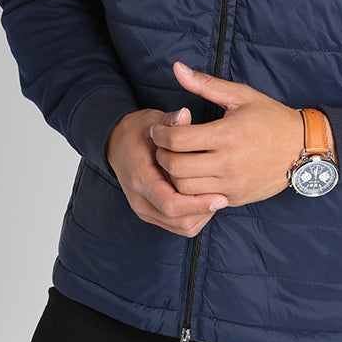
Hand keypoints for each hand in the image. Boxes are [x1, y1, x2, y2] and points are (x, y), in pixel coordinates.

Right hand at [106, 106, 227, 236]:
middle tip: (225, 195)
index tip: (221, 197)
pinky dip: (196, 217)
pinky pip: (178, 226)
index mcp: (140, 177)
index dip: (197, 203)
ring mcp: (145, 209)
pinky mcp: (152, 214)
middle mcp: (140, 199)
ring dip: (202, 215)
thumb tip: (185, 114)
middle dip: (204, 210)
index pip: (170, 203)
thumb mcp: (152, 122)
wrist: (116, 145)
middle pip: (178, 220)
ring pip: (181, 227)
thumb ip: (170, 121)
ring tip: (217, 195)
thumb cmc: (138, 132)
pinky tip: (205, 199)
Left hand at [150, 62, 312, 206]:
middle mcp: (228, 163)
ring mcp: (232, 185)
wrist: (302, 148)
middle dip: (161, 156)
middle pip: (175, 168)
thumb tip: (177, 67)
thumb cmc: (270, 117)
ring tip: (176, 160)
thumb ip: (205, 84)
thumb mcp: (240, 95)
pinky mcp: (235, 198)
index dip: (160, 134)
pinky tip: (193, 174)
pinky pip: (201, 200)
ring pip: (184, 189)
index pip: (178, 140)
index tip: (158, 129)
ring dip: (173, 175)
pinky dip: (191, 189)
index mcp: (227, 134)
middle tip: (163, 146)